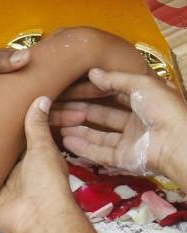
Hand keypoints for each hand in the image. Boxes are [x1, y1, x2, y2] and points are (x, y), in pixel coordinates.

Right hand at [0, 96, 79, 232]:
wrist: (39, 218)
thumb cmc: (46, 181)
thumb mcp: (42, 148)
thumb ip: (37, 125)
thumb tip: (41, 97)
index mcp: (32, 159)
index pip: (19, 141)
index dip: (8, 130)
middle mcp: (18, 175)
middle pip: (0, 159)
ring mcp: (4, 191)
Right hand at [55, 68, 186, 184]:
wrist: (175, 142)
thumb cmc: (163, 109)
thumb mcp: (142, 85)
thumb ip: (116, 79)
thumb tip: (92, 73)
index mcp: (145, 102)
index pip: (115, 95)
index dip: (95, 91)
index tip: (73, 89)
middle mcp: (136, 121)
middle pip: (103, 116)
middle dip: (82, 111)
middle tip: (59, 107)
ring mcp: (129, 141)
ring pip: (98, 135)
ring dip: (79, 130)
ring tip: (58, 124)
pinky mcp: (123, 159)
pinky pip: (99, 153)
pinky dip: (82, 147)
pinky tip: (66, 140)